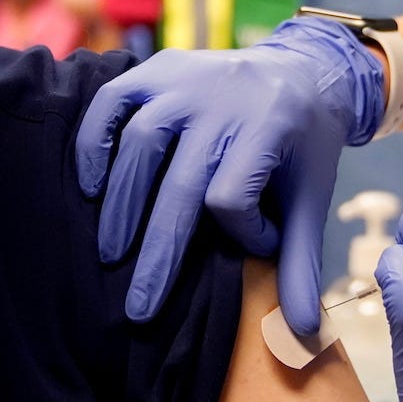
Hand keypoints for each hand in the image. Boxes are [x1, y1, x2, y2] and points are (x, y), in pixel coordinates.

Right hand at [75, 16, 384, 330]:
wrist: (302, 69)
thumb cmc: (303, 144)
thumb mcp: (312, 196)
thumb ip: (302, 261)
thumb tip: (305, 333)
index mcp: (268, 128)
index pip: (233, 196)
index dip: (242, 232)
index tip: (257, 242)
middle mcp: (222, 100)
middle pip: (180, 184)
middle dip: (158, 252)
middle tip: (139, 307)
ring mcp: (184, 80)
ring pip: (140, 142)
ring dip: (120, 204)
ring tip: (111, 254)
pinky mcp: (156, 68)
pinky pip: (112, 102)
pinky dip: (94, 142)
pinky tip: (89, 187)